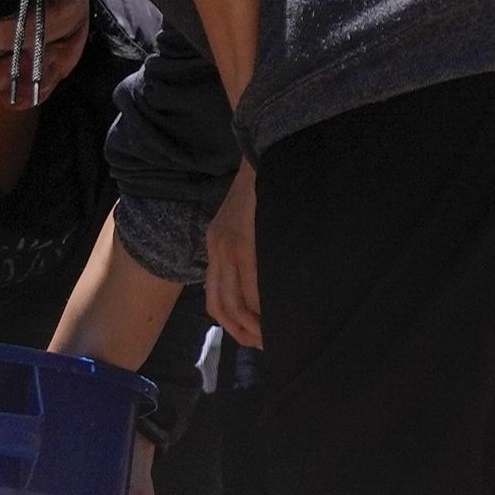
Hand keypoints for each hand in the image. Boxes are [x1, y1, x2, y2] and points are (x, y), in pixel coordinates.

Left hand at [206, 164, 262, 349]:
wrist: (265, 149)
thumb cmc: (267, 185)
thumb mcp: (249, 219)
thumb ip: (250, 247)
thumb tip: (267, 278)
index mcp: (216, 244)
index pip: (217, 297)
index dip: (232, 325)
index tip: (253, 338)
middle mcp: (216, 248)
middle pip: (220, 306)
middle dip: (241, 332)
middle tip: (264, 345)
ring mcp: (228, 245)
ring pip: (233, 302)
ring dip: (252, 325)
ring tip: (273, 337)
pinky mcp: (243, 240)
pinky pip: (251, 284)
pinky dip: (263, 306)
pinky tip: (278, 314)